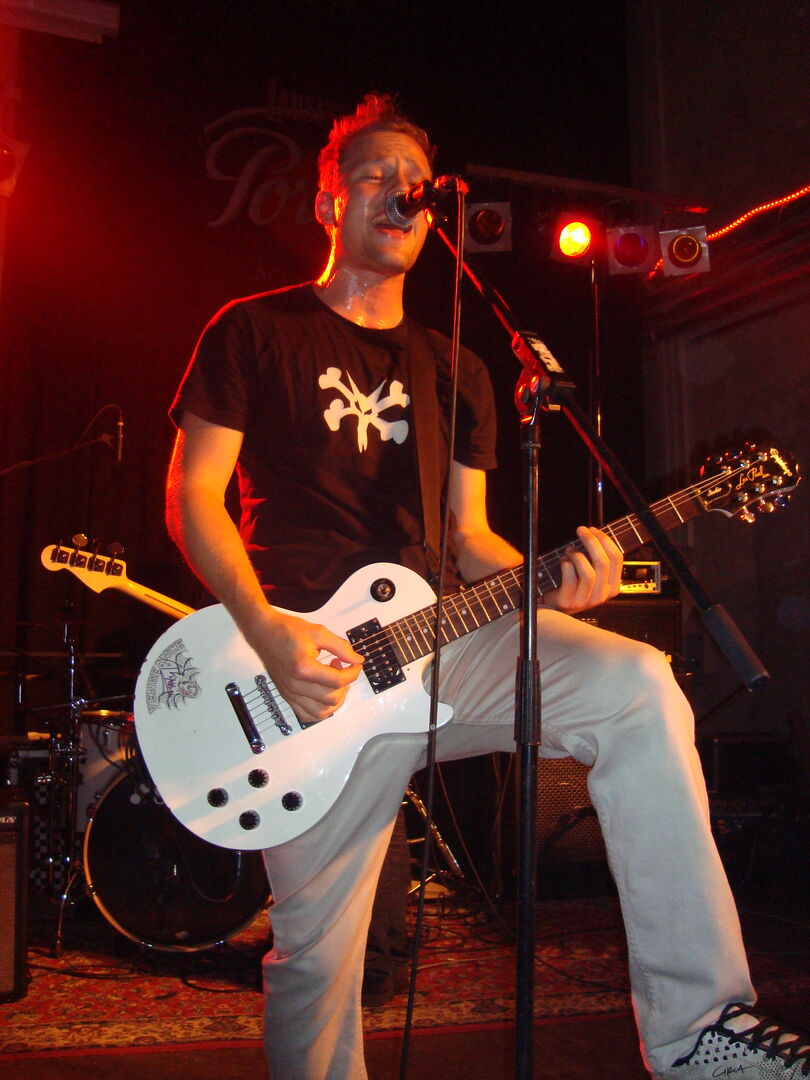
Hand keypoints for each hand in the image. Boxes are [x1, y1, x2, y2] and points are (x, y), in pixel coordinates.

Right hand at [245, 607, 364, 725]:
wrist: (264, 632)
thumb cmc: (286, 631)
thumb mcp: (319, 632)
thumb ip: (341, 648)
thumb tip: (357, 660)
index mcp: (303, 668)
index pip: (338, 681)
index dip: (353, 673)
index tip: (356, 664)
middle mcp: (295, 684)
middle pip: (332, 698)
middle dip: (345, 685)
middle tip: (342, 669)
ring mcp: (290, 693)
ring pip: (321, 712)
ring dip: (334, 700)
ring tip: (334, 683)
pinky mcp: (287, 696)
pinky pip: (306, 715)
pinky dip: (319, 711)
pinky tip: (324, 695)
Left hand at [542, 526, 621, 613]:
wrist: (555, 606)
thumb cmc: (574, 584)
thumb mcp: (592, 573)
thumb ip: (597, 558)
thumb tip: (595, 533)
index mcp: (613, 586)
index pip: (617, 559)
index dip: (605, 540)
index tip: (594, 529)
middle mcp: (602, 595)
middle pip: (603, 563)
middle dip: (592, 542)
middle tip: (581, 530)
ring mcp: (586, 600)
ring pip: (588, 573)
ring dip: (578, 556)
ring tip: (569, 550)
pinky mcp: (569, 601)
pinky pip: (570, 579)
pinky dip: (566, 565)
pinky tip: (563, 560)